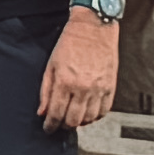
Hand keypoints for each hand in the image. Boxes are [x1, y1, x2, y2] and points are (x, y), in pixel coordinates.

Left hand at [39, 10, 120, 134]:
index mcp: (65, 82)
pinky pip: (104, 111)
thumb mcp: (51, 64)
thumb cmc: (70, 42)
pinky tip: (88, 113)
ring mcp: (98, 88)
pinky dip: (95, 116)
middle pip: (73, 120)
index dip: (50, 125)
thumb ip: (46, 90)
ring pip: (89, 119)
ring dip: (79, 122)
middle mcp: (83, 88)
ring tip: (73, 118)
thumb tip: (42, 112)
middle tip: (59, 124)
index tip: (48, 128)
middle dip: (63, 126)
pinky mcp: (110, 86)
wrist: (94, 26)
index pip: (56, 114)